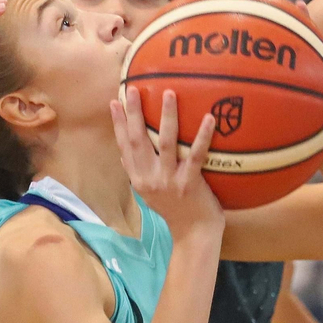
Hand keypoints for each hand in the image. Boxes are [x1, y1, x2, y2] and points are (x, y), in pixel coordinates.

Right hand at [112, 86, 223, 239]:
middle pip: (139, 140)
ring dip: (167, 117)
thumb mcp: (149, 193)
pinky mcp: (190, 183)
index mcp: (138, 179)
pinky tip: (208, 118)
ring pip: (166, 143)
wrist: (193, 234)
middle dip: (135, 113)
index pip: (124, 146)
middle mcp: (149, 178)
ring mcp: (169, 181)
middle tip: (134, 89)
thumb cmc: (174, 211)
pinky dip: (202, 136)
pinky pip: (196, 155)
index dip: (118, 124)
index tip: (114, 101)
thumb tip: (123, 152)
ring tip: (169, 93)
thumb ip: (137, 172)